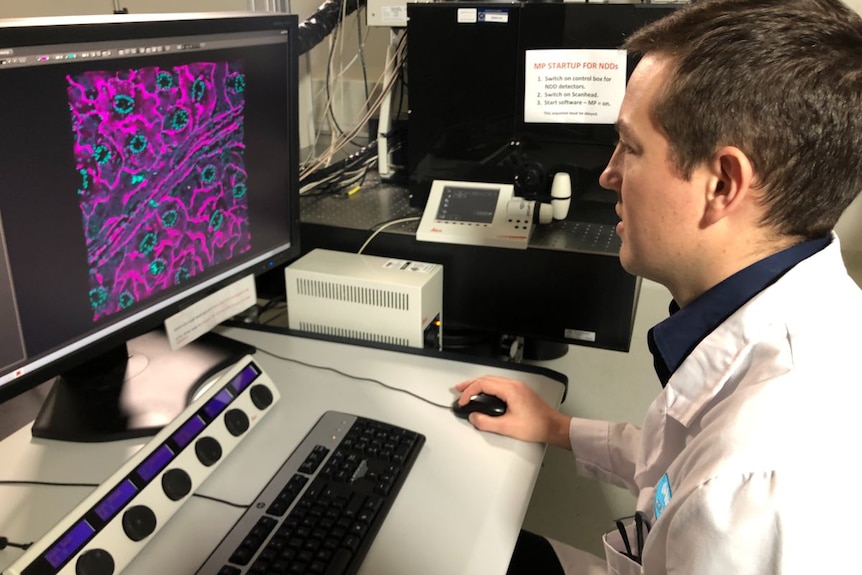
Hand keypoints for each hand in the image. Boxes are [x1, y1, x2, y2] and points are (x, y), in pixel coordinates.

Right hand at [454, 375, 570, 449]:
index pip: (483, 384)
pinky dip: (488, 387)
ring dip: (479, 385)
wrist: (553, 427)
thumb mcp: (507, 428)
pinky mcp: (520, 391)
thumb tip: (474, 418)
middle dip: (470, 384)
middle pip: (486, 379)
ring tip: (468, 391)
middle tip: (459, 390)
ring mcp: (518, 387)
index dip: (469, 392)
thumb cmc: (536, 426)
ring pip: (493, 380)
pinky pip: (499, 384)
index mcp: (510, 390)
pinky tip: (484, 394)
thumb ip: (486, 422)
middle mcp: (514, 384)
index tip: (463, 401)